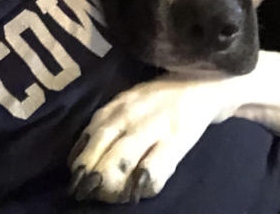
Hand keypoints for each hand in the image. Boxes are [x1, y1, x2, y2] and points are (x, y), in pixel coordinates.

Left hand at [68, 73, 241, 203]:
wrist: (203, 83)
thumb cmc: (161, 98)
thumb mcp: (128, 103)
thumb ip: (107, 124)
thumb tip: (81, 154)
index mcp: (115, 107)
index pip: (89, 134)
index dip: (79, 160)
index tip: (76, 177)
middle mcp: (129, 115)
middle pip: (101, 147)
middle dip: (91, 173)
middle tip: (89, 192)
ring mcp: (152, 127)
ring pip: (122, 159)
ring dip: (111, 183)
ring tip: (110, 196)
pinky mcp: (176, 140)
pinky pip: (155, 169)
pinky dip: (144, 184)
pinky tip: (139, 192)